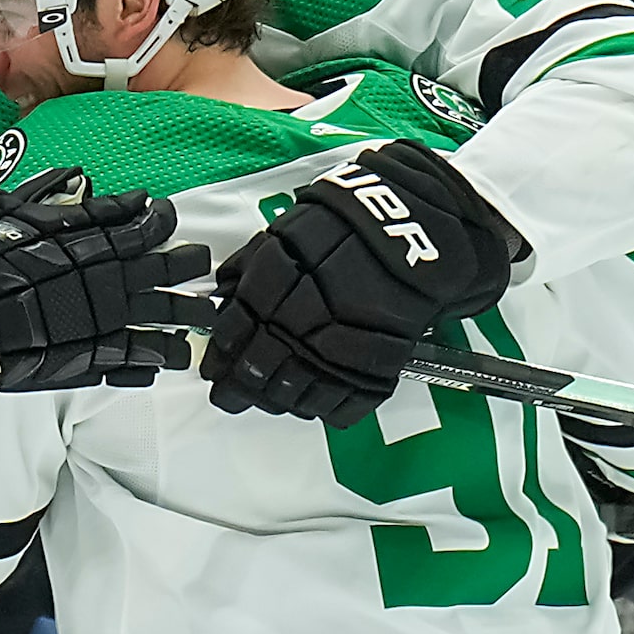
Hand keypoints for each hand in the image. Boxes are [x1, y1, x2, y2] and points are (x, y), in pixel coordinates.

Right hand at [0, 168, 209, 429]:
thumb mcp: (4, 208)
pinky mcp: (89, 359)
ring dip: (184, 319)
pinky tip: (166, 360)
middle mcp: (105, 278)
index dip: (160, 220)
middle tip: (201, 265)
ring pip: (160, 319)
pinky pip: (133, 360)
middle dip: (187, 266)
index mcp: (88, 239)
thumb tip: (77, 176)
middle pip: (164, 270)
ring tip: (199, 324)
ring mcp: (103, 321)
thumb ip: (47, 193)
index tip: (167, 216)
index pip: (140, 225)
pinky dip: (152, 360)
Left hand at [200, 142, 516, 428]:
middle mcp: (310, 305)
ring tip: (269, 402)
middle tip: (229, 399)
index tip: (215, 368)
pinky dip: (326, 407)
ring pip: (301, 384)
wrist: (417, 227)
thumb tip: (219, 299)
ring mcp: (348, 334)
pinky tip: (311, 405)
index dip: (222, 352)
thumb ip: (251, 264)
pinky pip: (348, 396)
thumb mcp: (289, 229)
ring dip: (279, 399)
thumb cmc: (345, 226)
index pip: (237, 324)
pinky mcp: (384, 357)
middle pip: (263, 360)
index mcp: (281, 270)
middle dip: (241, 386)